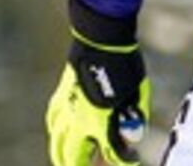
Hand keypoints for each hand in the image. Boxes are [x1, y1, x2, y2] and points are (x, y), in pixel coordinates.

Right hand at [46, 0, 150, 165]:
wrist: (100, 39)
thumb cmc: (124, 64)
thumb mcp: (138, 92)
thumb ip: (135, 118)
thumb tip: (132, 138)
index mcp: (99, 122)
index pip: (112, 153)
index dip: (125, 162)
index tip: (132, 162)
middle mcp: (77, 120)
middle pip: (72, 157)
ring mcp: (65, 109)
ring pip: (57, 143)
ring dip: (65, 156)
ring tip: (72, 161)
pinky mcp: (60, 97)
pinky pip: (53, 123)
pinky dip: (58, 134)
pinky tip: (62, 133)